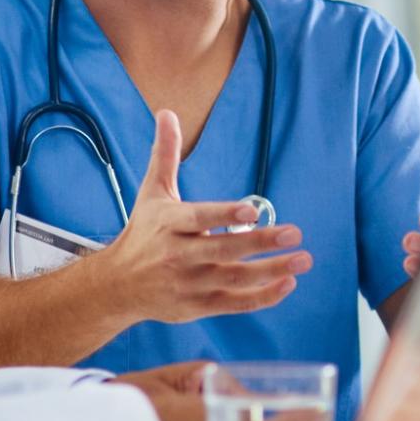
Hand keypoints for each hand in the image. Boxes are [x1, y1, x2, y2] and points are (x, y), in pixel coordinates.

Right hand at [102, 110, 311, 322]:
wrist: (116, 286)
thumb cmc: (143, 233)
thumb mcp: (151, 192)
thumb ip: (165, 154)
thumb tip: (166, 113)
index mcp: (169, 224)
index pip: (198, 218)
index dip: (224, 216)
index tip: (252, 211)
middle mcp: (178, 255)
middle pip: (223, 250)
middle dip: (261, 242)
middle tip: (295, 233)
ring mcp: (189, 284)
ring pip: (235, 279)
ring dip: (272, 270)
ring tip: (303, 259)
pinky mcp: (196, 307)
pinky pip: (233, 303)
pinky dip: (261, 297)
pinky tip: (288, 284)